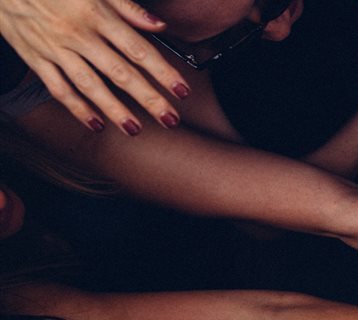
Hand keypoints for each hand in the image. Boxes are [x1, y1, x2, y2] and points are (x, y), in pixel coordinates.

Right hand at [0, 0, 187, 133]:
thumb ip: (128, 8)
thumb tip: (159, 25)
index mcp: (96, 15)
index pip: (138, 49)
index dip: (162, 72)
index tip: (182, 90)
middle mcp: (77, 35)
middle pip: (119, 72)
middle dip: (147, 98)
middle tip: (169, 118)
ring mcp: (55, 49)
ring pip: (89, 85)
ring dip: (114, 110)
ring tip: (135, 129)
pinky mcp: (36, 58)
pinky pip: (58, 88)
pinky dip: (77, 108)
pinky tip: (95, 124)